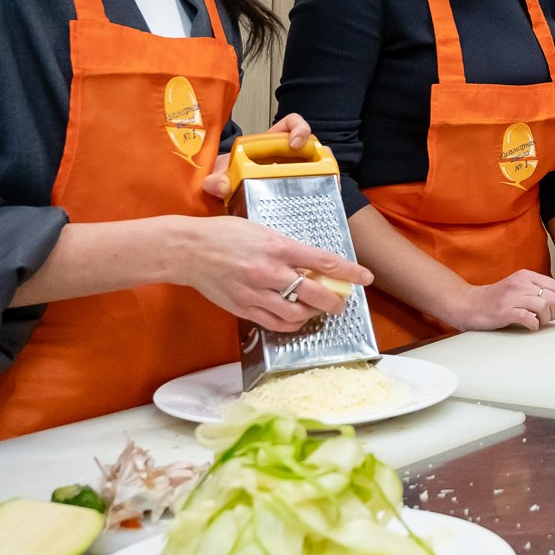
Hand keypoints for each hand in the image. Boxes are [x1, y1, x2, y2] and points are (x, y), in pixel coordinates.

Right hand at [180, 213, 373, 330]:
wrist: (189, 250)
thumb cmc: (225, 234)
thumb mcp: (263, 231)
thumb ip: (288, 249)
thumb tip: (311, 265)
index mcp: (277, 246)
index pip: (323, 261)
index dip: (349, 272)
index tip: (365, 277)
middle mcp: (269, 272)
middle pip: (314, 294)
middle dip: (334, 301)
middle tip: (340, 302)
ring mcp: (255, 293)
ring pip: (296, 314)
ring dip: (312, 315)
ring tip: (316, 310)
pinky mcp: (243, 308)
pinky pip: (275, 323)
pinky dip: (290, 324)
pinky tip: (296, 318)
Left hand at [203, 114, 313, 200]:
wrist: (225, 197)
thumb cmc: (228, 179)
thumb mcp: (220, 175)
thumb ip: (217, 178)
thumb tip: (217, 184)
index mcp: (270, 143)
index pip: (291, 124)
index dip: (299, 129)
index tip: (294, 143)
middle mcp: (285, 156)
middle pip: (311, 146)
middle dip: (320, 154)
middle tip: (318, 167)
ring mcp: (293, 173)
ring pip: (318, 167)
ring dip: (324, 174)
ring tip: (327, 184)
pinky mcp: (297, 190)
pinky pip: (315, 187)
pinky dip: (321, 191)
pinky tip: (321, 199)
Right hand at [455, 270, 554, 331]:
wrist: (468, 304)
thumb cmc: (497, 299)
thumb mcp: (521, 288)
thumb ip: (543, 290)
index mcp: (526, 276)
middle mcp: (520, 283)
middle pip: (553, 297)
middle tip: (547, 319)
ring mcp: (512, 297)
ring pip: (544, 307)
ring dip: (545, 319)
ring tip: (538, 322)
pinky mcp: (504, 311)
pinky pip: (529, 318)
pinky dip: (534, 325)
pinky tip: (530, 326)